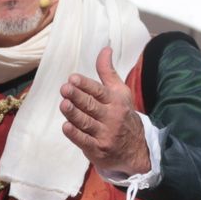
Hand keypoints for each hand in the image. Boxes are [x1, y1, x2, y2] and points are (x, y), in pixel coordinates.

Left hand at [60, 46, 149, 176]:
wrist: (136, 150)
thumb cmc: (122, 116)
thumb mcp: (120, 93)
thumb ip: (108, 72)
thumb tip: (105, 49)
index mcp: (116, 101)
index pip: (99, 91)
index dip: (85, 85)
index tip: (73, 78)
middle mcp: (111, 117)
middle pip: (91, 105)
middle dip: (77, 97)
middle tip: (64, 89)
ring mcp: (104, 134)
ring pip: (86, 122)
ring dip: (74, 114)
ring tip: (64, 104)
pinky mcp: (97, 149)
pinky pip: (84, 141)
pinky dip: (75, 134)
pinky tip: (66, 126)